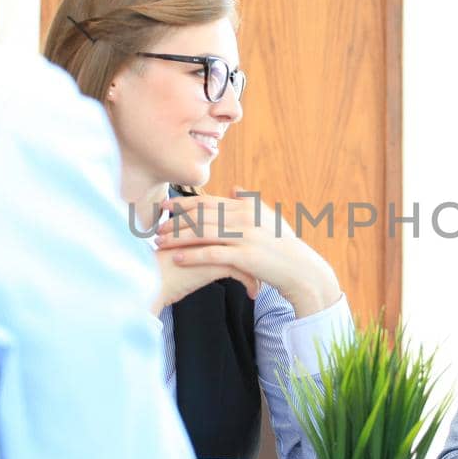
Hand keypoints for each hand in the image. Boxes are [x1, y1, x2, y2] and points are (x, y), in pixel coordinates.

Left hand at [155, 190, 339, 317]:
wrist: (301, 270)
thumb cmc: (284, 246)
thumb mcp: (269, 219)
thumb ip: (251, 202)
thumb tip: (236, 188)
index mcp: (246, 208)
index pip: (209, 202)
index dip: (185, 204)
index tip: (166, 207)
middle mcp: (244, 218)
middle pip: (202, 217)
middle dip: (176, 222)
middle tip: (155, 228)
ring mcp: (245, 237)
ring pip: (203, 233)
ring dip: (178, 238)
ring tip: (160, 243)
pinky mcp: (245, 257)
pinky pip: (212, 254)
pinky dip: (193, 255)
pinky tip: (177, 258)